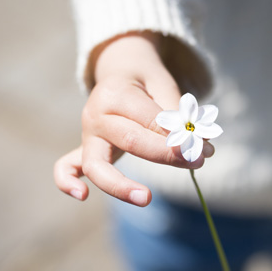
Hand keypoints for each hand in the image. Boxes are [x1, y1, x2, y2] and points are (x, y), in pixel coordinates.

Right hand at [54, 33, 214, 205]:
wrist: (119, 71)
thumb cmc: (145, 81)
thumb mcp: (163, 84)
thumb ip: (177, 113)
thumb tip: (201, 145)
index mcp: (115, 93)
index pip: (150, 121)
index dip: (179, 137)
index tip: (205, 148)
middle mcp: (95, 114)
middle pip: (129, 141)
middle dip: (165, 156)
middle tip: (196, 162)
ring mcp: (86, 134)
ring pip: (96, 164)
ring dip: (121, 185)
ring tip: (147, 199)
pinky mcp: (84, 148)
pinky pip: (66, 166)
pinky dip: (67, 181)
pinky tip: (82, 195)